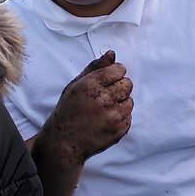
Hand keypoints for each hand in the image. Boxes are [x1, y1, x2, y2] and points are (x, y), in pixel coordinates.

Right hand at [36, 51, 132, 168]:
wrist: (64, 142)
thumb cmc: (68, 110)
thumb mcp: (76, 85)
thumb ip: (95, 67)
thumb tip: (112, 53)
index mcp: (91, 84)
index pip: (119, 69)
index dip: (114, 74)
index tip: (107, 80)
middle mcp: (103, 99)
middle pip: (128, 84)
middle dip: (119, 87)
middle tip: (105, 96)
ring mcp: (113, 116)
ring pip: (130, 101)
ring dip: (120, 103)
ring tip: (104, 109)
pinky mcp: (119, 130)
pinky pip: (129, 117)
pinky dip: (120, 118)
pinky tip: (106, 120)